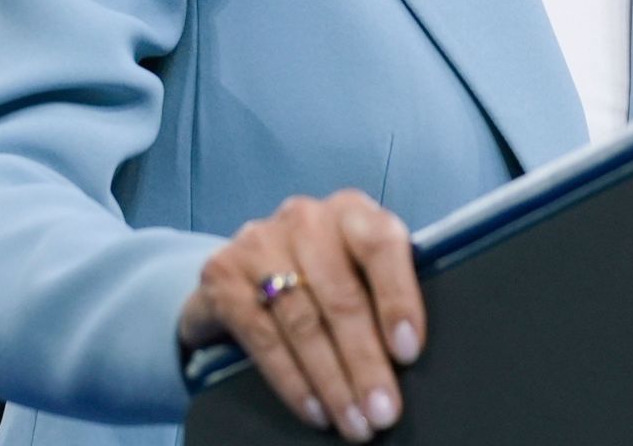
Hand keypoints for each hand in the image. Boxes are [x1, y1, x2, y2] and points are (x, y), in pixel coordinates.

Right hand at [180, 190, 425, 441]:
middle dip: (365, 362)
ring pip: (303, 321)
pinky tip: (313, 409)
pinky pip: (263, 336)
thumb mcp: (356, 272)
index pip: (381, 244)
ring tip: (354, 421)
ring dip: (332, 381)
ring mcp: (259, 242)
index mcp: (351, 211)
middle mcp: (305, 218)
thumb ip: (382, 295)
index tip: (408, 352)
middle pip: (341, 295)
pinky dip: (292, 380)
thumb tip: (410, 358)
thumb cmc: (321, 278)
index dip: (397, 299)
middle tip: (383, 411)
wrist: (239, 275)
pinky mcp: (222, 274)